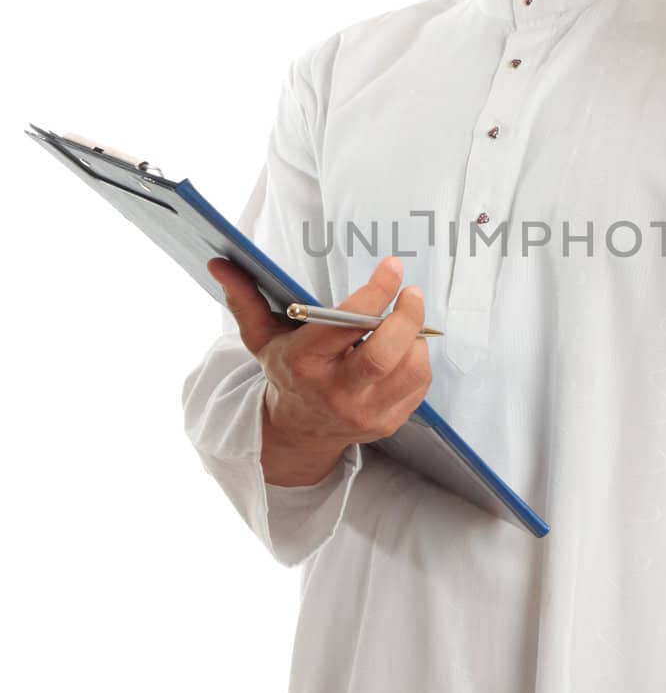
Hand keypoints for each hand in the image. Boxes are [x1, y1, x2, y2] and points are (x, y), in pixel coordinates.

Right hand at [207, 254, 432, 479]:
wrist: (298, 429)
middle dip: (407, 316)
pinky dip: (417, 359)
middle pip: (385, 354)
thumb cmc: (286, 371)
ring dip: (416, 337)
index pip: (345, 325)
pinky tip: (404, 348)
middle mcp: (335, 392)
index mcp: (303, 364)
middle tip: (412, 293)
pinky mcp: (387, 423)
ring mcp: (364, 412)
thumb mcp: (262, 337)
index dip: (375, 292)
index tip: (391, 267)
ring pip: (410, 368)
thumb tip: (219, 263)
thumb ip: (245, 299)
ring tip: (405, 321)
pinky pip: (418, 385)